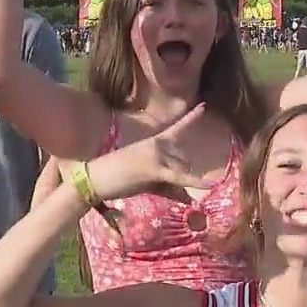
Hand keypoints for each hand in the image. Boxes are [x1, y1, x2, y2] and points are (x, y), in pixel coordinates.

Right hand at [87, 103, 210, 202]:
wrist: (96, 176)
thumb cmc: (119, 176)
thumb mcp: (148, 179)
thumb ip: (170, 188)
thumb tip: (190, 201)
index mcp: (154, 141)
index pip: (178, 128)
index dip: (192, 117)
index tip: (204, 105)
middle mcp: (158, 144)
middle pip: (183, 163)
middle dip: (179, 178)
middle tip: (159, 181)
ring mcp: (157, 155)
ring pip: (181, 171)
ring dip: (177, 185)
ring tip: (158, 183)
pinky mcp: (155, 168)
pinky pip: (179, 177)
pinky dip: (195, 182)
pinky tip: (210, 184)